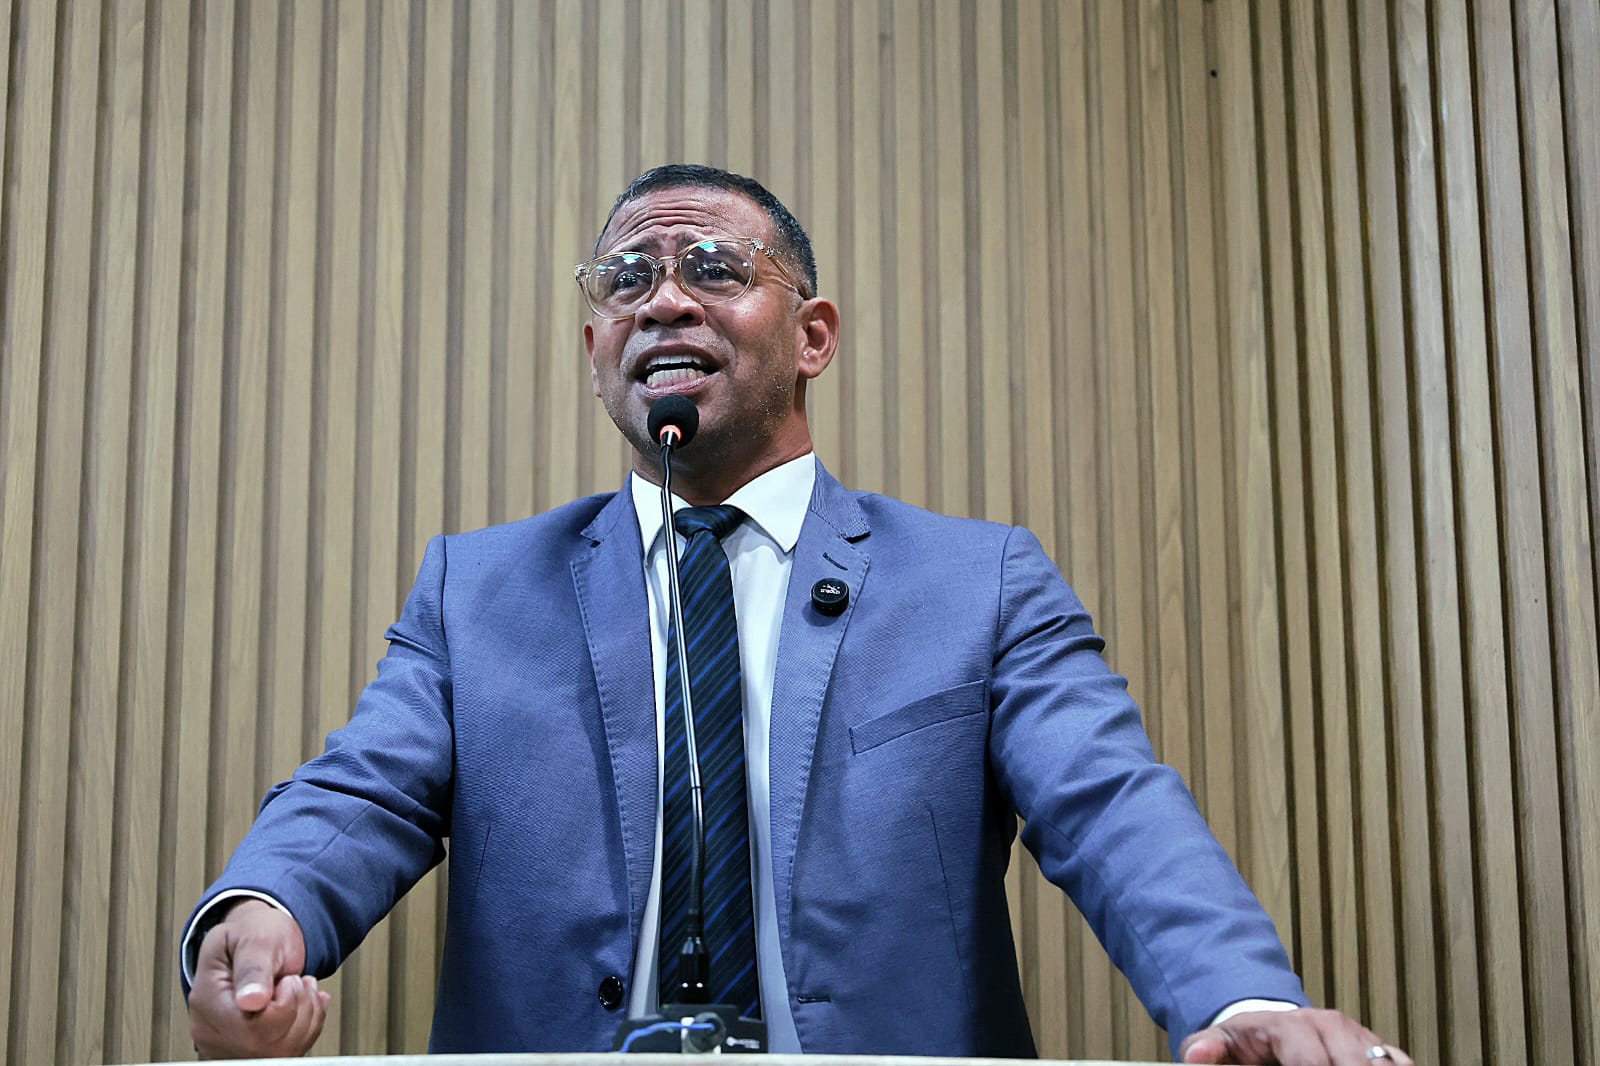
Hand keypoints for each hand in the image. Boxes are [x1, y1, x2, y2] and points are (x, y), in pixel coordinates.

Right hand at [188, 899, 329, 1058]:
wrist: (258, 938)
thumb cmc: (253, 934)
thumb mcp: (253, 938)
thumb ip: (252, 967)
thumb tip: (250, 1001)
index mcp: (207, 1002)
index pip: (252, 1029)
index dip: (283, 1005)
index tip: (285, 979)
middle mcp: (213, 1031)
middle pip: (268, 1045)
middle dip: (297, 1008)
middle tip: (293, 980)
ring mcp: (231, 1045)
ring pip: (283, 1053)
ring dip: (306, 1015)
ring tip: (297, 988)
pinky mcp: (252, 1050)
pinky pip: (290, 1052)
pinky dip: (308, 1025)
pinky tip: (301, 1002)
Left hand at [1179, 1008, 1411, 1064]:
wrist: (1271, 1025)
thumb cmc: (1247, 1042)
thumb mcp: (1219, 1043)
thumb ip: (1207, 1049)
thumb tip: (1197, 1055)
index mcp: (1293, 1026)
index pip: (1312, 1065)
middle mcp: (1334, 1028)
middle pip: (1356, 1064)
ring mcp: (1361, 1038)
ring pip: (1386, 1063)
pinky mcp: (1380, 1050)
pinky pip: (1401, 1064)